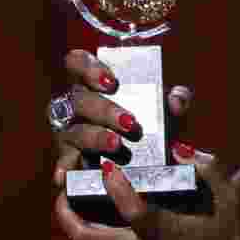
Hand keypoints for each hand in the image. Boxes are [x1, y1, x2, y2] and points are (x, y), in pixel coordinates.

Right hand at [49, 48, 193, 189]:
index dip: (88, 68)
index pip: (77, 63)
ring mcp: (68, 136)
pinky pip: (62, 165)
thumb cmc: (150, 131)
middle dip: (104, 110)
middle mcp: (75, 108)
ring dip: (94, 137)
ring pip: (73, 131)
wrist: (148, 173)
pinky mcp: (69, 164)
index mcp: (93, 87)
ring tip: (116, 145)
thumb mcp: (166, 113)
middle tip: (130, 123)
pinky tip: (64, 175)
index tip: (111, 82)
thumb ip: (176, 100)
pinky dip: (63, 169)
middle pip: (79, 100)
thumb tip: (176, 101)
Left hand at [55, 148, 239, 239]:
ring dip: (74, 224)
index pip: (132, 210)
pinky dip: (92, 234)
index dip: (115, 187)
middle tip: (61, 189)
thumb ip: (208, 170)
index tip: (105, 165)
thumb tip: (180, 148)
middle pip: (88, 237)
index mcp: (163, 231)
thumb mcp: (229, 201)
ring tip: (68, 200)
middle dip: (67, 213)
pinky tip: (93, 215)